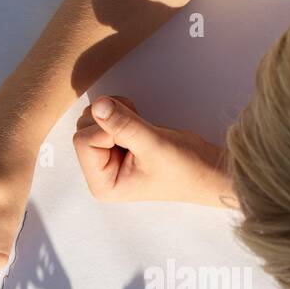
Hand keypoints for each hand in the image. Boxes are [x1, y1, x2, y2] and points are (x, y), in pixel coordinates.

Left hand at [73, 95, 236, 206]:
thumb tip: (99, 104)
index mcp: (103, 184)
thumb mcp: (153, 145)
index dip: (105, 130)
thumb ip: (123, 125)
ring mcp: (106, 157)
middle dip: (110, 119)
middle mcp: (99, 172)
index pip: (82, 142)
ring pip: (93, 118)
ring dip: (117, 112)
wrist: (207, 169)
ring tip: (142, 128)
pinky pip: (104, 115)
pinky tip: (140, 123)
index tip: (135, 137)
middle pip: (83, 128)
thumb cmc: (184, 169)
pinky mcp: (116, 143)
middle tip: (139, 130)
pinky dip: (121, 110)